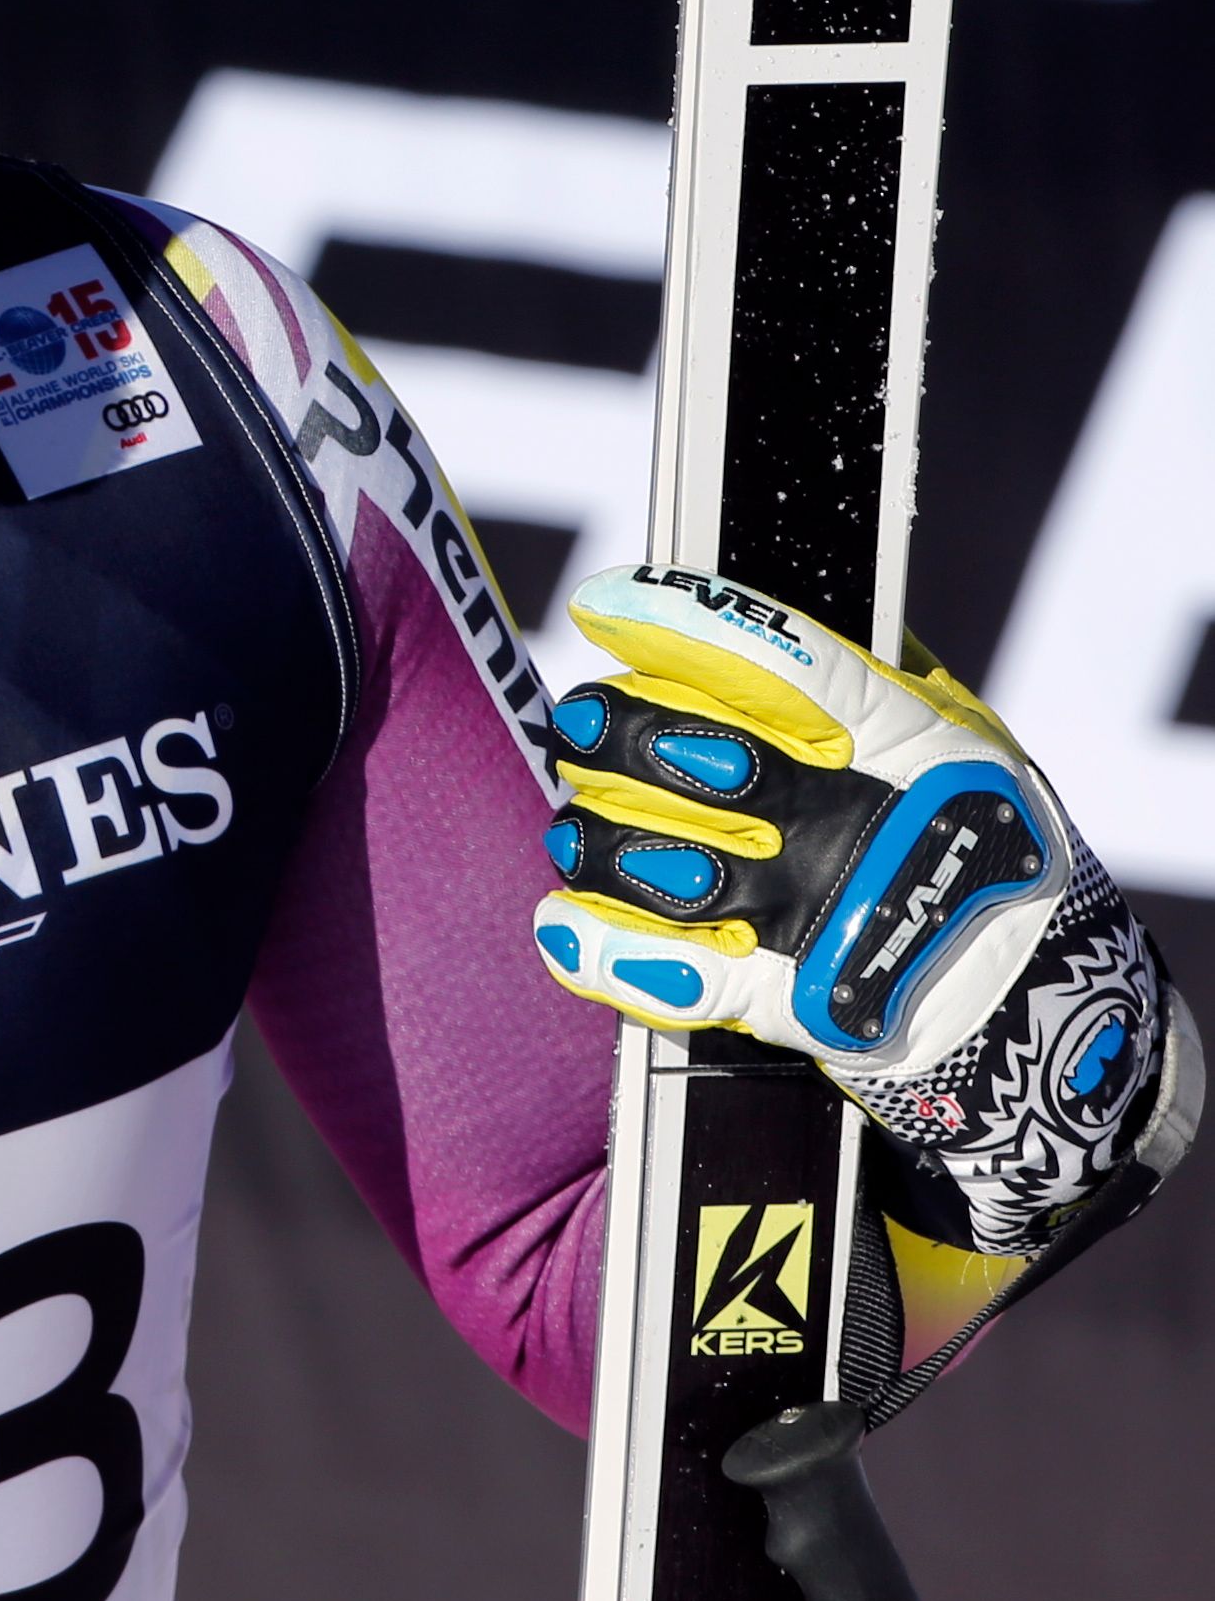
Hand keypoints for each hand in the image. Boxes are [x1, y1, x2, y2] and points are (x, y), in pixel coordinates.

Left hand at [531, 564, 1172, 1251]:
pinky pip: (676, 977)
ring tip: (574, 831)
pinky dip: (605, 951)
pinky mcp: (788, 997)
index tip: (605, 601)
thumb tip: (765, 620)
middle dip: (616, 728)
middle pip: (693, 755)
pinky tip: (560, 923)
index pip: (781, 661)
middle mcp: (844, 821)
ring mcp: (813, 912)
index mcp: (898, 739)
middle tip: (581, 719)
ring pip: (663, 861)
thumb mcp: (959, 738)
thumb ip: (871, 677)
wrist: (1040, 1000)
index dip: (684, 623)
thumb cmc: (980, 840)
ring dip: (596, 837)